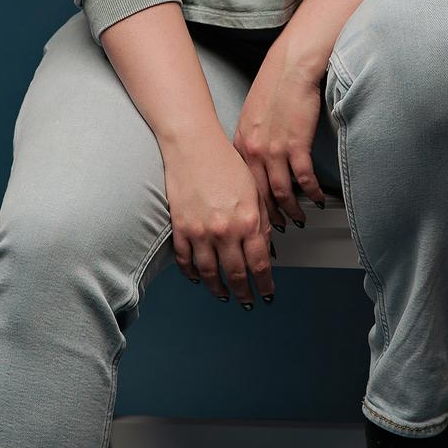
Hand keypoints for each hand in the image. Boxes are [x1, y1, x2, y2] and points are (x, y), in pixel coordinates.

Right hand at [162, 130, 275, 306]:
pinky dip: (192, 274)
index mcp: (248, 221)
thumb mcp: (254, 190)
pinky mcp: (181, 229)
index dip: (264, 285)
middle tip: (247, 301)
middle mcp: (225, 231)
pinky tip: (199, 278)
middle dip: (244, 293)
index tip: (266, 294)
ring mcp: (200, 232)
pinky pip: (186, 261)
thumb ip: (261, 221)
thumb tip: (266, 248)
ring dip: (218, 289)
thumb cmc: (225, 162)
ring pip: (210, 273)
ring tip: (224, 296)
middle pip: (235, 274)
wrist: (193, 146)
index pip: (259, 265)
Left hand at [232, 36, 328, 232]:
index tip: (259, 219)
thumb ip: (252, 140)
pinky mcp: (295, 144)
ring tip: (300, 219)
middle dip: (271, 217)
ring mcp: (273, 149)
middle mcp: (253, 150)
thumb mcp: (253, 115)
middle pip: (259, 195)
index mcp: (241, 143)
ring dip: (292, 210)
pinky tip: (318, 198)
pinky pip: (303, 179)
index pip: (243, 185)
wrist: (291, 66)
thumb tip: (258, 161)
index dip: (252, 207)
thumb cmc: (276, 86)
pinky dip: (312, 192)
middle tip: (279, 231)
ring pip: (280, 192)